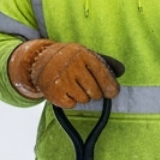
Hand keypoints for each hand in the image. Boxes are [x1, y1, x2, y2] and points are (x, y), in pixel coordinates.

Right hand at [7, 39, 122, 106]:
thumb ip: (104, 62)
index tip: (112, 93)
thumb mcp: (85, 54)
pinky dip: (70, 101)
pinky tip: (65, 91)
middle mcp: (72, 66)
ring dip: (81, 96)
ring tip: (73, 86)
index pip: (104, 75)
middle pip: (95, 92)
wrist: (38, 59)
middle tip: (86, 86)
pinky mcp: (53, 92)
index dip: (111, 87)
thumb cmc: (68, 58)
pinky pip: (71, 105)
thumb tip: (121, 70)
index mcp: (83, 54)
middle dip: (94, 93)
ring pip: (84, 100)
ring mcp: (62, 79)